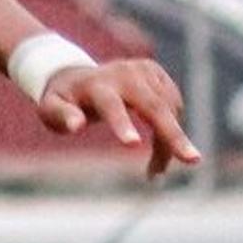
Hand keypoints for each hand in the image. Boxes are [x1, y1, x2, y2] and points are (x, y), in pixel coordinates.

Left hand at [39, 58, 201, 177]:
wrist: (75, 76)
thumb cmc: (62, 100)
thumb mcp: (50, 109)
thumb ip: (61, 116)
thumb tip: (75, 126)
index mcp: (97, 85)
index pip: (112, 105)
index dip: (122, 124)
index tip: (133, 145)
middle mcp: (125, 74)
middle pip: (155, 106)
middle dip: (173, 135)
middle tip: (193, 160)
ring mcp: (144, 71)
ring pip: (169, 110)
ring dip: (170, 142)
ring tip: (155, 171)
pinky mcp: (158, 74)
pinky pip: (174, 106)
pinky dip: (172, 130)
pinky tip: (162, 149)